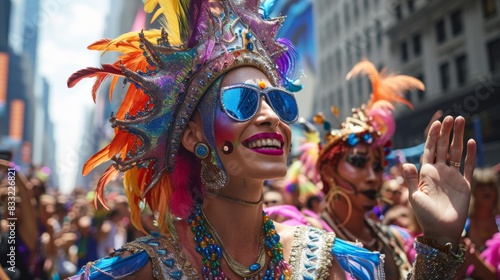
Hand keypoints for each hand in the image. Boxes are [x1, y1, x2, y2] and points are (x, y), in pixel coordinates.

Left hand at [403, 116, 475, 249]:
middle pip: (444, 147)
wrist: (441, 230)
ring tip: (461, 121)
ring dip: (459, 137)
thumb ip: (410, 180)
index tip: (437, 123)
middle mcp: (440, 171)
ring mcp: (452, 176)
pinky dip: (471, 154)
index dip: (433, 136)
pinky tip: (472, 142)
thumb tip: (406, 163)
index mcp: (426, 173)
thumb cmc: (424, 216)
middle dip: (447, 132)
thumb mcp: (414, 197)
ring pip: (456, 152)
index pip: (430, 150)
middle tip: (452, 117)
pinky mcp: (464, 184)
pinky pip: (468, 166)